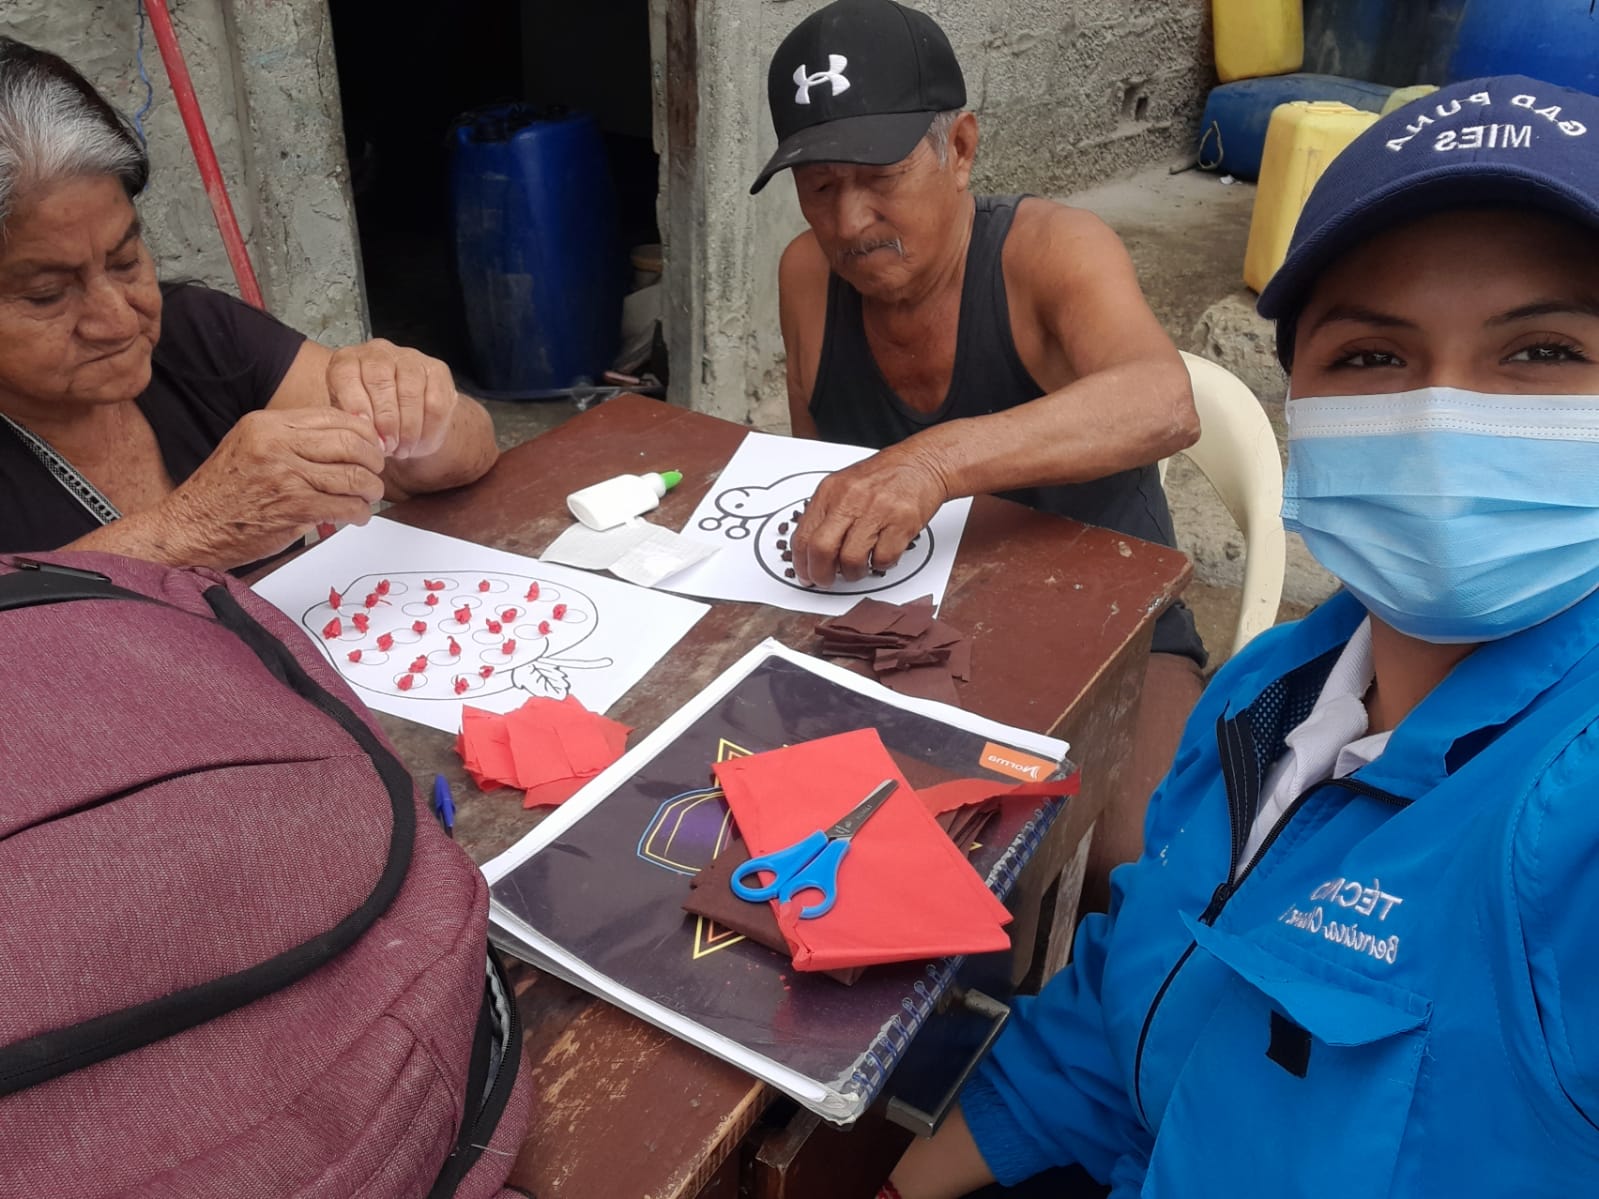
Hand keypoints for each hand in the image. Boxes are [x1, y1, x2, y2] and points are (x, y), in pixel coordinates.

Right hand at [160, 408, 386, 567]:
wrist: (190, 526)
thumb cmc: (223, 492)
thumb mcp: (252, 446)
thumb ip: (292, 439)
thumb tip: (345, 437)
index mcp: (268, 424)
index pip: (334, 416)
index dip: (363, 432)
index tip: (371, 446)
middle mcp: (277, 444)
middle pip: (351, 443)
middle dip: (374, 460)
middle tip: (376, 472)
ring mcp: (286, 476)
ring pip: (354, 476)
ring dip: (370, 489)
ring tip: (368, 496)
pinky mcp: (294, 508)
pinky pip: (346, 506)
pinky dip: (360, 513)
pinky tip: (356, 515)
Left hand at [325, 339, 459, 459]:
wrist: (405, 421)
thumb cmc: (372, 420)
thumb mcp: (351, 421)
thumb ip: (352, 424)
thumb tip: (363, 433)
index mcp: (347, 360)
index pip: (346, 374)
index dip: (354, 404)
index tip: (363, 430)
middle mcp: (378, 352)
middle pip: (380, 380)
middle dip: (385, 420)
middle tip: (387, 446)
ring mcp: (410, 358)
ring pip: (410, 392)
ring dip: (408, 428)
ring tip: (403, 448)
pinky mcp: (437, 371)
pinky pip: (436, 402)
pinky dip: (429, 429)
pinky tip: (420, 442)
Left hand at [792, 449, 948, 585]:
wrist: (922, 463)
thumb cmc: (883, 477)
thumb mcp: (845, 486)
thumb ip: (827, 515)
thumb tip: (810, 551)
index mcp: (830, 491)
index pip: (803, 535)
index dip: (801, 563)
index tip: (805, 574)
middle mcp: (850, 499)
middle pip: (821, 549)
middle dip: (820, 574)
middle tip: (825, 581)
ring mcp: (876, 511)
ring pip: (851, 560)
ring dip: (853, 573)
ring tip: (857, 568)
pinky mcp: (901, 523)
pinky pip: (882, 559)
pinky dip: (880, 565)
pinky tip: (880, 554)